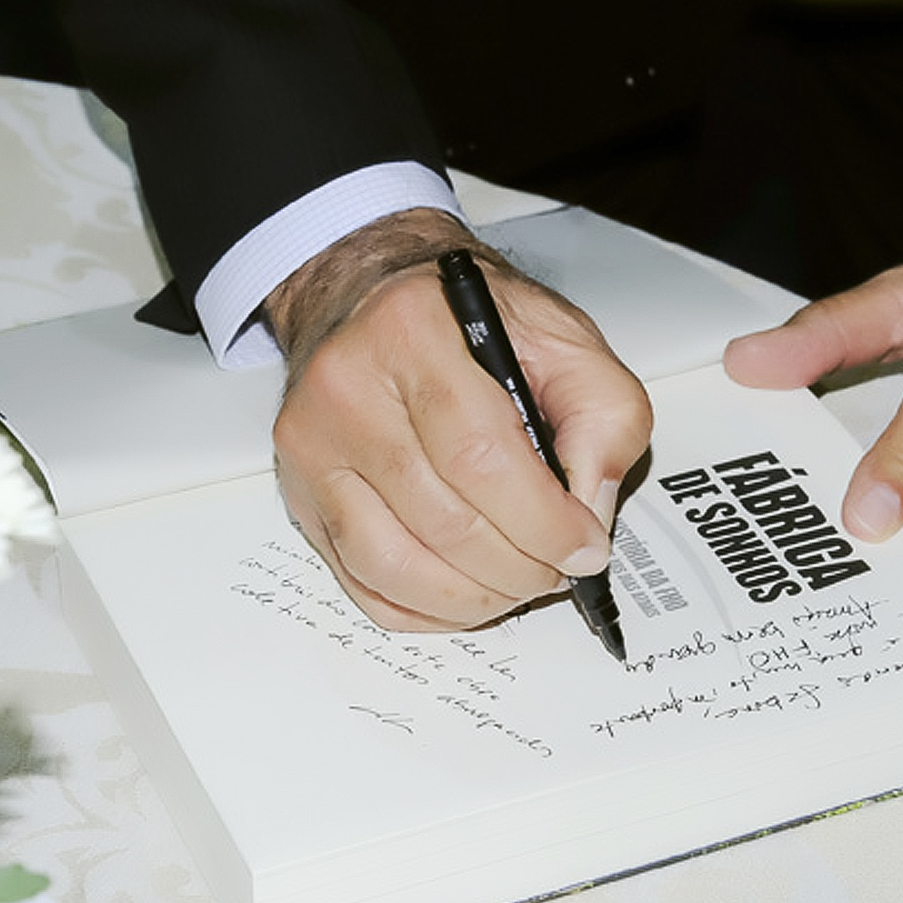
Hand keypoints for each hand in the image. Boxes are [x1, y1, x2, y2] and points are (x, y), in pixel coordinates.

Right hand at [266, 209, 651, 629]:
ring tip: (515, 585)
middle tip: (557, 570)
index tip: (584, 547)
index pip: (479, 456)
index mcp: (415, 332)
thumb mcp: (562, 336)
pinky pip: (360, 580)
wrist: (370, 294)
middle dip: (516, 569)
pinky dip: (421, 608)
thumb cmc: (464, 319)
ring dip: (471, 599)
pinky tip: (464, 593)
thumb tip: (589, 514)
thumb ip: (604, 416)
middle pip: (440, 520)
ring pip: (393, 564)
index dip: (541, 521)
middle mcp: (347, 387)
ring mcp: (312, 444)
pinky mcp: (299, 490)